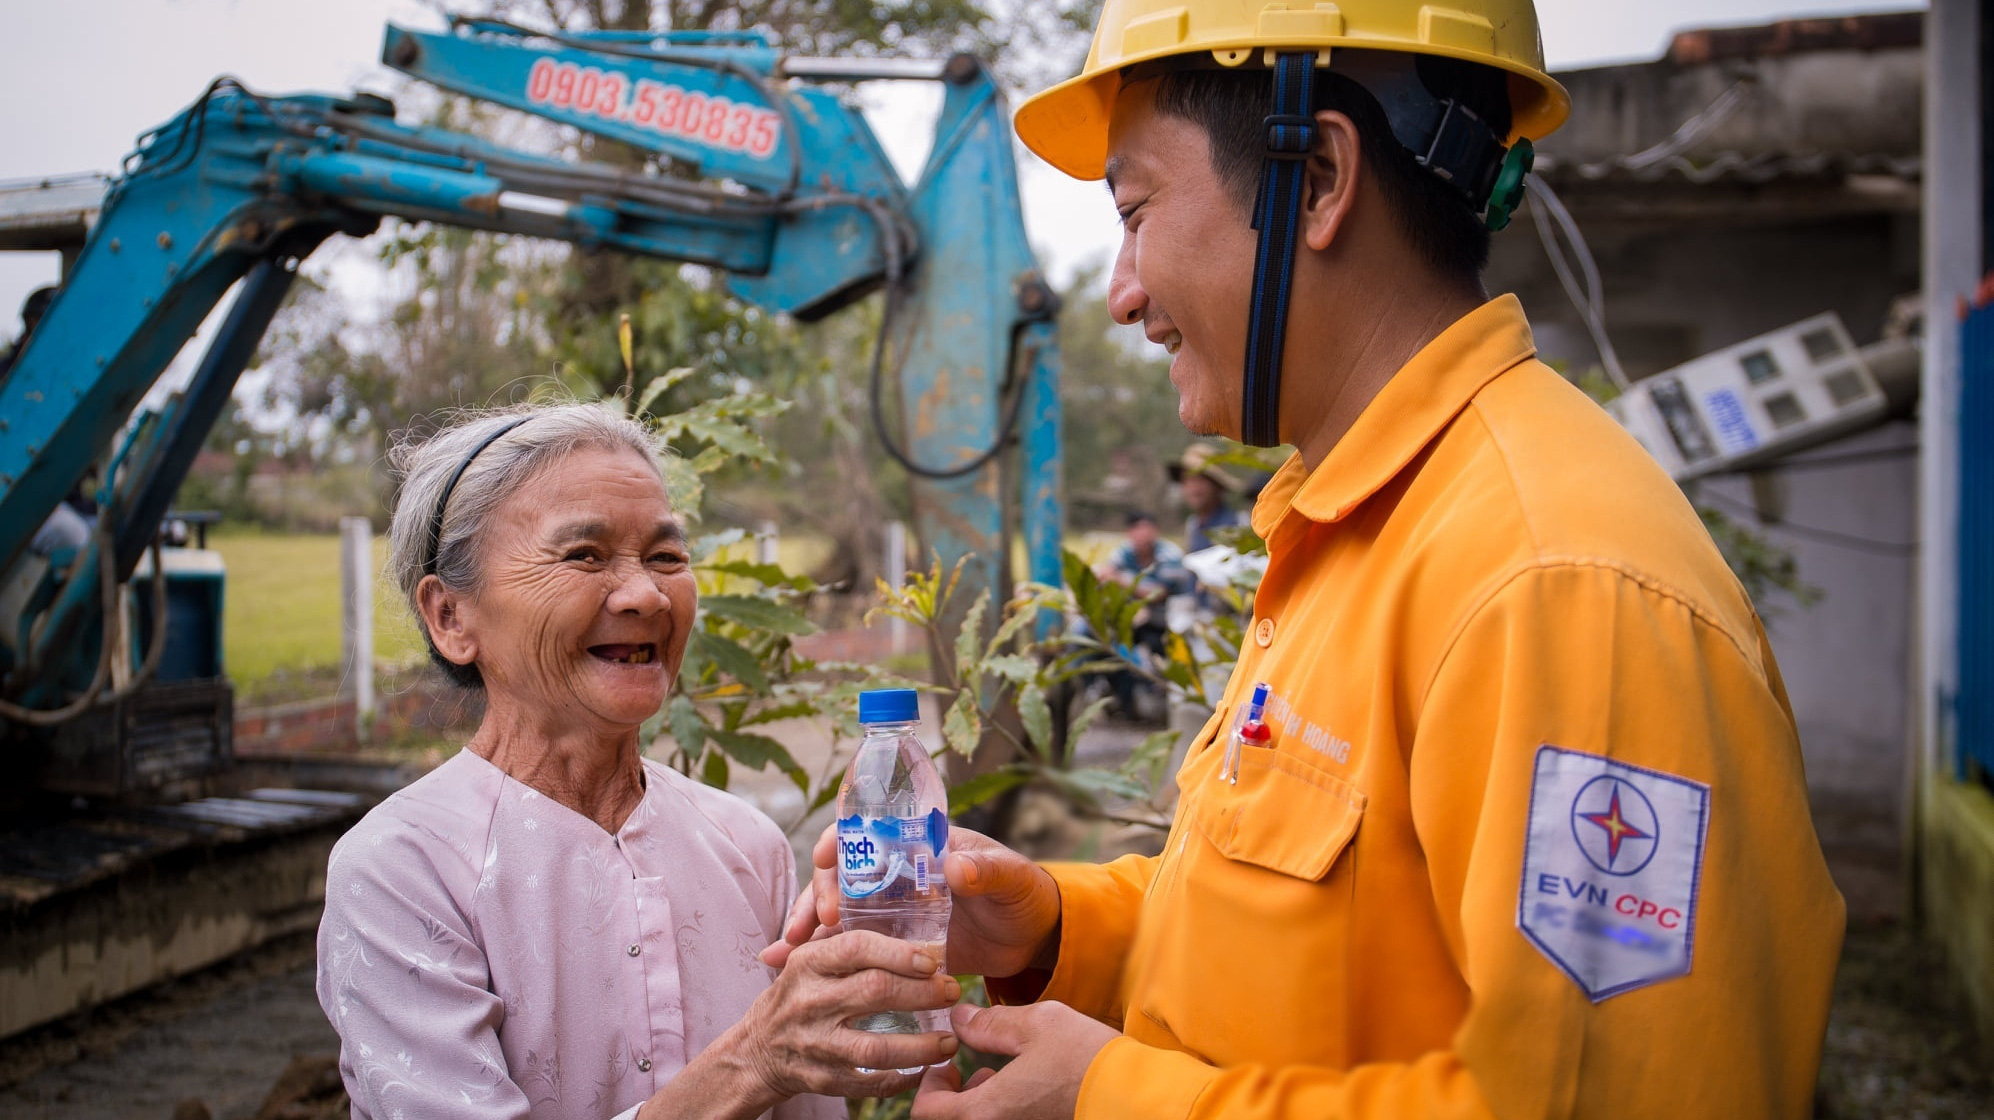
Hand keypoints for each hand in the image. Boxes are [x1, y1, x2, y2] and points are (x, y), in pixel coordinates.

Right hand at [730, 930, 959, 1103]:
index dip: (899, 952)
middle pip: (875, 992)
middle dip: (923, 992)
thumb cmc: (797, 995)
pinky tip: (925, 1069)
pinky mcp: (822, 1079)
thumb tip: (909, 922)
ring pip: (877, 1046)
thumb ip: (846, 941)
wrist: (756, 1051)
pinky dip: (903, 1078)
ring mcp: (815, 1043)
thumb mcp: (809, 960)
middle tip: (952, 991)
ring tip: (949, 1041)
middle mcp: (809, 1001)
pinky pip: (870, 1082)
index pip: (856, 947)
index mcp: (808, 963)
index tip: (932, 960)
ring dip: (922, 1046)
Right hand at [763, 825, 1061, 980]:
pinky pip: (849, 950)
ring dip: (807, 931)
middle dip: (818, 896)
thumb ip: (986, 870)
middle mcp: (894, 874)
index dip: (840, 842)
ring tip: (782, 955)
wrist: (1031, 937)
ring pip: (836, 915)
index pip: (866, 833)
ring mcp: (889, 911)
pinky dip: (818, 957)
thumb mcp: (1008, 878)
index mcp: (918, 845)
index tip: (824, 860)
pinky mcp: (891, 947)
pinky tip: (785, 969)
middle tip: (815, 925)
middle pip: (841, 877)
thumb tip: (957, 866)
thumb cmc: (1021, 894)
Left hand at [911, 1002, 1117, 1119]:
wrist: (1133, 1094)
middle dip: (951, 1096)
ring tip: (1000, 1075)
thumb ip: (989, 1023)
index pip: (926, 1113)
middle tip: (972, 1069)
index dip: (928, 1085)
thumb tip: (958, 1018)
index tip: (948, 1062)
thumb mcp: (1034, 1025)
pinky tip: (1022, 1088)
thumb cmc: (1084, 1058)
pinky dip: (998, 1110)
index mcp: (986, 1112)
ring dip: (975, 1105)